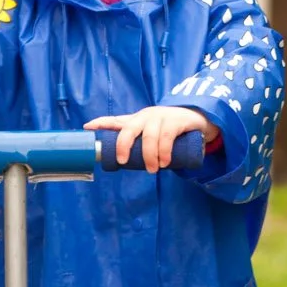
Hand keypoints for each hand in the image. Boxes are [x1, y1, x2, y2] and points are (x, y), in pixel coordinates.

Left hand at [86, 105, 219, 173]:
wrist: (199, 120)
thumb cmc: (170, 129)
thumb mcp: (153, 134)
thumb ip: (140, 143)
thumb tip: (121, 162)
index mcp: (137, 120)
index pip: (116, 120)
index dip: (101, 122)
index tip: (87, 127)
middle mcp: (146, 116)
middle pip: (129, 128)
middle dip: (123, 144)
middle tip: (124, 161)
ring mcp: (161, 117)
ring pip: (149, 136)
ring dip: (149, 155)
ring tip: (153, 169)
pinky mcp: (176, 121)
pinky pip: (167, 137)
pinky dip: (163, 151)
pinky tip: (164, 161)